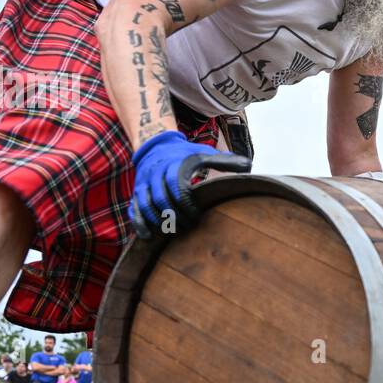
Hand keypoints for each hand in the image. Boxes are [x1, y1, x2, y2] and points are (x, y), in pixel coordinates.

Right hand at [130, 132, 250, 238]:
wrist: (156, 145)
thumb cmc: (185, 154)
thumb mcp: (204, 153)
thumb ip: (224, 161)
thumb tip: (248, 165)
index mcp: (174, 165)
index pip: (176, 186)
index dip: (186, 203)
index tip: (196, 215)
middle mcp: (155, 174)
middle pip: (160, 198)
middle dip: (174, 216)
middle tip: (187, 228)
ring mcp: (143, 184)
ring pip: (145, 205)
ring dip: (158, 222)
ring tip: (172, 232)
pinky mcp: (136, 193)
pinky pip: (133, 210)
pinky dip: (139, 224)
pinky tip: (148, 236)